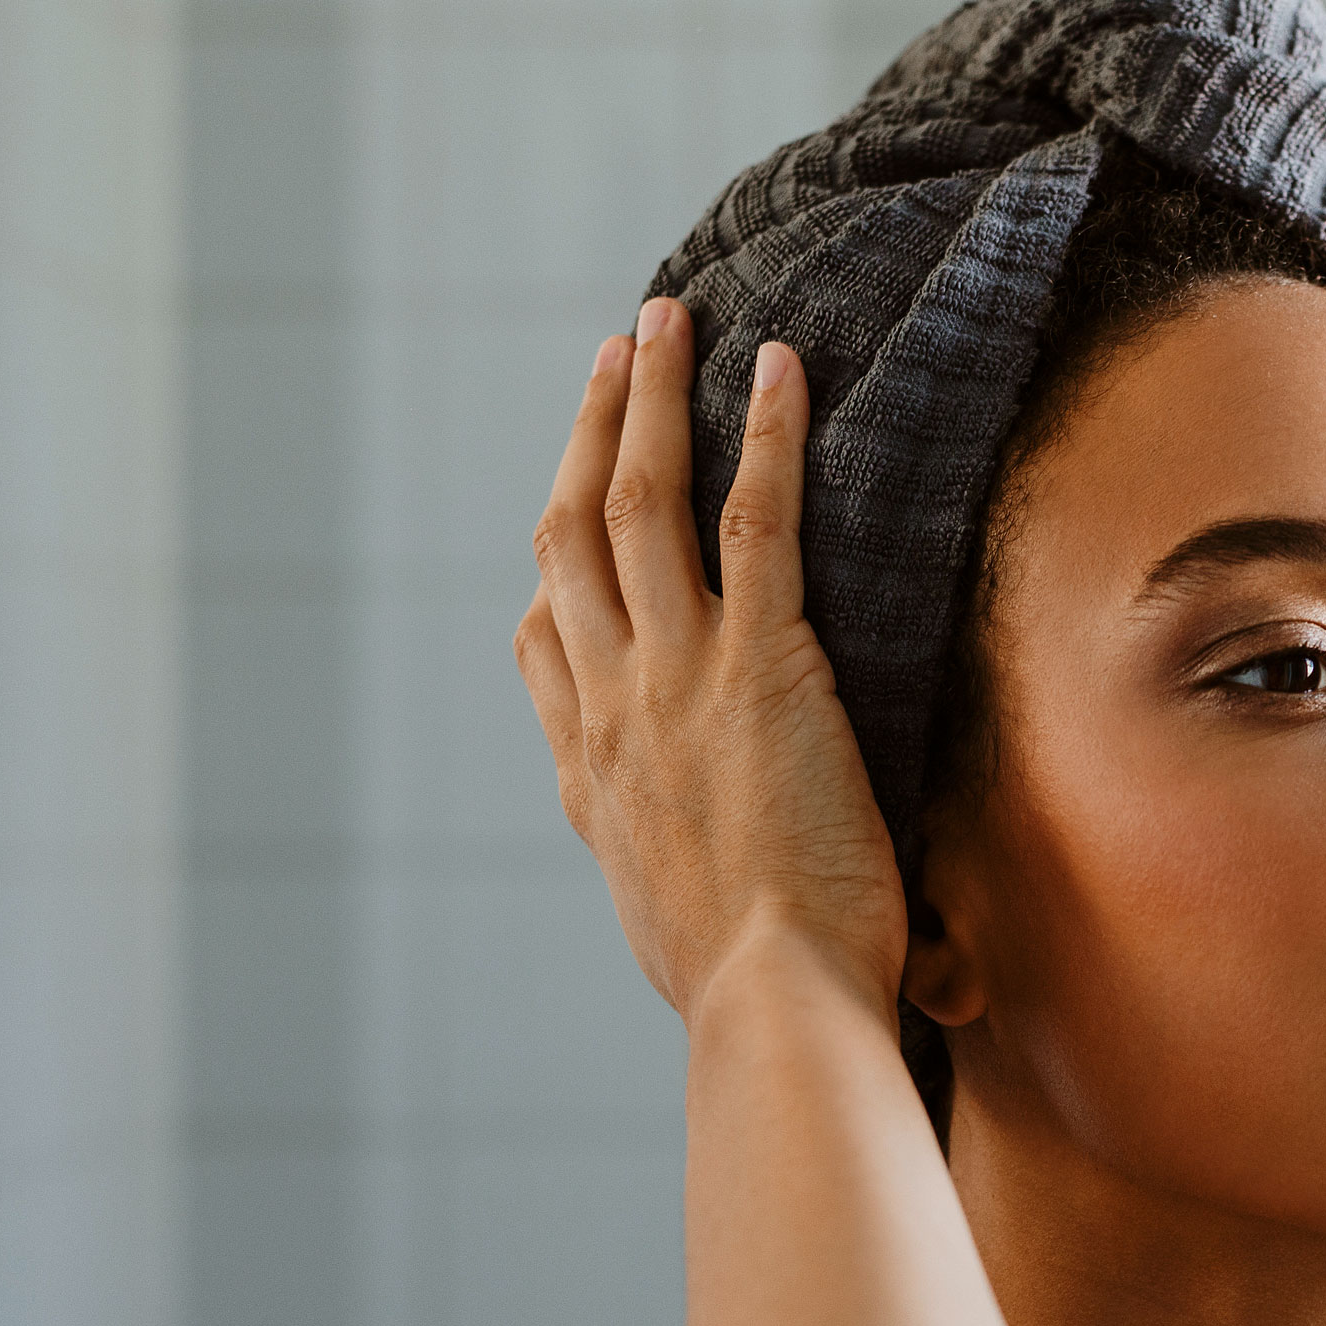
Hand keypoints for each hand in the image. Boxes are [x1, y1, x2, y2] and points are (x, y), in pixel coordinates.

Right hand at [514, 298, 905, 1027]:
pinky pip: (757, 521)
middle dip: (590, 431)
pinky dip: (767, 436)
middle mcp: (613, 707)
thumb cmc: (751, 992)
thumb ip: (677, 877)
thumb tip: (705, 892)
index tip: (566, 510)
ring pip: (641, 503)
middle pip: (575, 535)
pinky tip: (780, 369)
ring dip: (651, 400)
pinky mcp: (764, 665)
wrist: (772, 1005)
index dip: (552, 564)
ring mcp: (678, 678)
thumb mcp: (673, 931)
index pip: (544, 641)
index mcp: (591, 774)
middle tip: (615, 353)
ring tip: (666, 320)